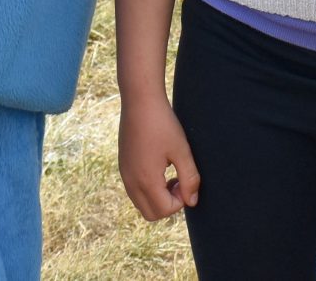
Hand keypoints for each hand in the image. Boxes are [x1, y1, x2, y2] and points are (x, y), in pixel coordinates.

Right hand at [118, 95, 200, 220]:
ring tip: (170, 173)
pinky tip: (158, 166)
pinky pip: (135, 191)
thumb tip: (192, 202)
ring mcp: (125, 174)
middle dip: (168, 204)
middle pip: (151, 214)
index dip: (180, 201)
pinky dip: (148, 188)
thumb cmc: (163, 124)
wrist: (139, 100)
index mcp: (146, 180)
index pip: (164, 211)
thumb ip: (190, 179)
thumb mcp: (182, 150)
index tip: (185, 180)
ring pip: (141, 203)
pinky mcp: (123, 166)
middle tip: (178, 181)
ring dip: (158, 197)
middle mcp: (131, 181)